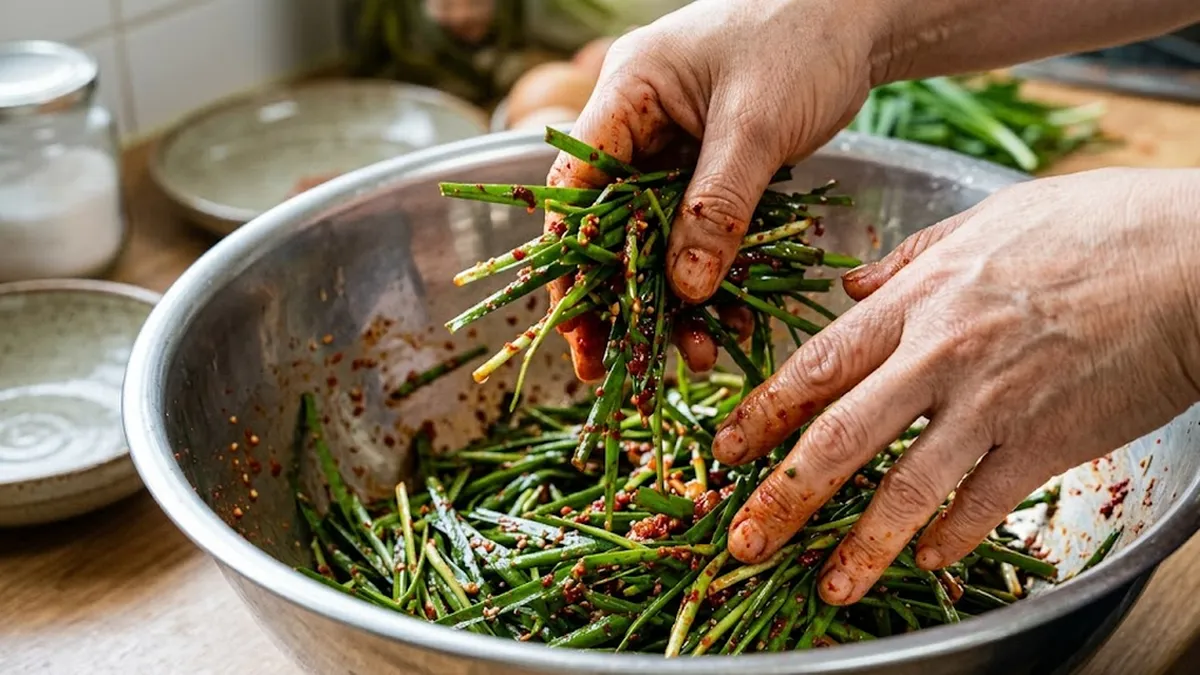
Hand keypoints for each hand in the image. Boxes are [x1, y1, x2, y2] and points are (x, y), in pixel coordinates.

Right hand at [544, 0, 882, 380]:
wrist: (864, 13)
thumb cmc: (803, 37)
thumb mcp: (756, 124)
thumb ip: (718, 206)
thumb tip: (682, 289)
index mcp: (628, 95)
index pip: (575, 185)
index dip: (569, 259)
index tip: (576, 324)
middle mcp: (640, 126)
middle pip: (607, 224)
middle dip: (613, 297)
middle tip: (607, 365)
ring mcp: (676, 149)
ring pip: (657, 239)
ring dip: (670, 299)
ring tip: (693, 355)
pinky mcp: (714, 169)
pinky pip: (702, 233)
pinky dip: (714, 277)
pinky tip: (731, 322)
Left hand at [711, 167, 1199, 604]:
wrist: (1194, 259)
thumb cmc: (1094, 227)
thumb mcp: (983, 221)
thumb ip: (905, 258)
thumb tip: (848, 286)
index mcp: (917, 299)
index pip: (816, 365)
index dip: (762, 413)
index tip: (724, 449)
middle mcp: (940, 356)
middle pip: (841, 436)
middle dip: (784, 495)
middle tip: (743, 539)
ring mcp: (993, 404)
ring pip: (906, 487)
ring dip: (860, 545)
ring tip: (824, 586)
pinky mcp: (1049, 443)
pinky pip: (984, 503)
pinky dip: (950, 537)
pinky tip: (925, 562)